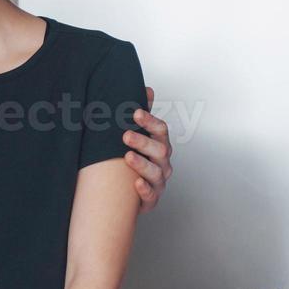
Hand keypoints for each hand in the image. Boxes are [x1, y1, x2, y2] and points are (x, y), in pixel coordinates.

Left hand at [125, 86, 172, 213]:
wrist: (130, 193)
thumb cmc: (138, 160)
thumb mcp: (140, 137)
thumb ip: (144, 116)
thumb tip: (147, 89)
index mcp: (160, 145)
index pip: (160, 130)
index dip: (150, 121)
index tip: (136, 113)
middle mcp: (163, 162)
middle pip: (160, 150)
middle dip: (143, 142)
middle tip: (125, 135)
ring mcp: (159, 181)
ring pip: (156, 173)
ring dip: (142, 164)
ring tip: (127, 157)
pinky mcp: (151, 199)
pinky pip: (151, 196)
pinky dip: (145, 190)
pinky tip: (136, 183)